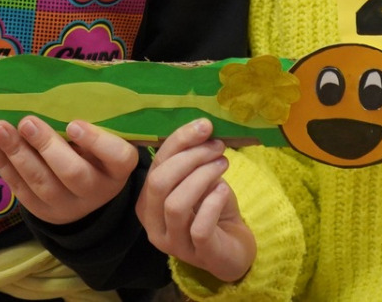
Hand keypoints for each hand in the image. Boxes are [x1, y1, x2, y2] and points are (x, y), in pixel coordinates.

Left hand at [0, 116, 138, 225]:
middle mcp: (96, 190)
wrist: (86, 197)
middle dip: (46, 146)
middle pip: (73, 173)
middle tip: (27, 122)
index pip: (117, 156)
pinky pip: (20, 189)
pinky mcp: (42, 212)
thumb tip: (66, 95)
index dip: (96, 141)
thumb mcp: (105, 141)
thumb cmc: (96, 154)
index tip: (73, 124)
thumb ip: (95, 124)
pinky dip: (3, 165)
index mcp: (118, 168)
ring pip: (41, 182)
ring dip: (17, 154)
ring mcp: (67, 205)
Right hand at [137, 119, 254, 284]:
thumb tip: (202, 127)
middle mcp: (153, 225)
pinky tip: (224, 191)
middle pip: (159, 183)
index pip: (155, 165)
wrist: (233, 247)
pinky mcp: (198, 255)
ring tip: (222, 163)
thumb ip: (193, 159)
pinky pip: (199, 227)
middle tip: (217, 146)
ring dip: (202, 177)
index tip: (204, 126)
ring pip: (175, 204)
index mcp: (148, 202)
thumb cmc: (212, 210)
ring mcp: (174, 244)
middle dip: (190, 158)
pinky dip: (212, 203)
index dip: (179, 141)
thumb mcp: (199, 180)